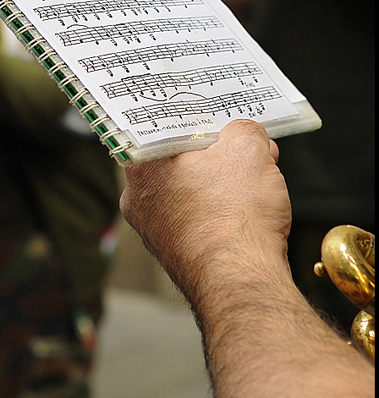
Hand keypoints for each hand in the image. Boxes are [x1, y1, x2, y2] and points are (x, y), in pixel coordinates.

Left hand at [120, 119, 289, 305]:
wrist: (241, 280)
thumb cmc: (233, 219)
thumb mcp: (248, 149)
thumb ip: (244, 130)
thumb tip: (246, 134)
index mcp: (143, 164)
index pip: (165, 128)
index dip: (199, 118)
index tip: (219, 117)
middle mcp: (139, 198)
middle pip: (182, 160)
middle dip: (219, 152)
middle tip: (248, 147)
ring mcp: (156, 230)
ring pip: (193, 192)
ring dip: (225, 182)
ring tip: (258, 177)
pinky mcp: (178, 253)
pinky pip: (201, 220)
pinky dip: (223, 212)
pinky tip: (250, 210)